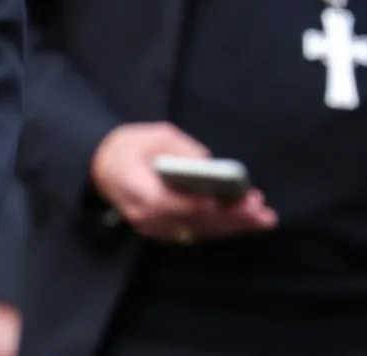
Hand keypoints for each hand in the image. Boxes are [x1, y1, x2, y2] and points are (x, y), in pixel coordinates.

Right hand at [91, 122, 276, 243]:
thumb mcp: (153, 135)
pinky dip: (222, 227)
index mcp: (135, 188)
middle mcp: (145, 216)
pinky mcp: (165, 232)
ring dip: (233, 225)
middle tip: (258, 209)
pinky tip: (246, 222)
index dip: (190, 204)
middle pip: (189, 221)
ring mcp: (155, 228)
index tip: (215, 202)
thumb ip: (180, 149)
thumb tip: (207, 164)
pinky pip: (197, 231)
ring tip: (263, 218)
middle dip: (227, 216)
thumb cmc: (130, 147)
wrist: (103, 168)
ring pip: (198, 230)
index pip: (163, 202)